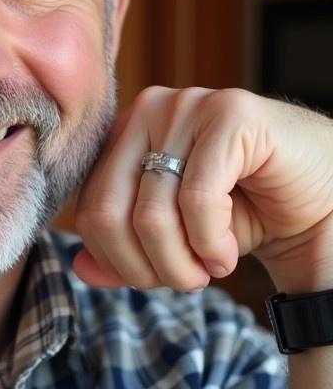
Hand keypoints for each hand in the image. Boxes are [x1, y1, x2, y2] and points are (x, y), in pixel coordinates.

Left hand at [72, 87, 332, 294]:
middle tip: (185, 282)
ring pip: (150, 211)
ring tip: (210, 269)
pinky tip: (228, 252)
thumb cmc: (247, 213)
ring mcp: (188, 105)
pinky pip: (197, 199)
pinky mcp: (230, 113)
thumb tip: (80, 268)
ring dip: (181, 262)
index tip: (155, 279)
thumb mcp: (176, 240)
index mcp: (124, 133)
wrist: (323, 204)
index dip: (117, 260)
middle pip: (108, 211)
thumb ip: (125, 253)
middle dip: (144, 266)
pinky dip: (210, 241)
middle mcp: (147, 109)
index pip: (88, 207)